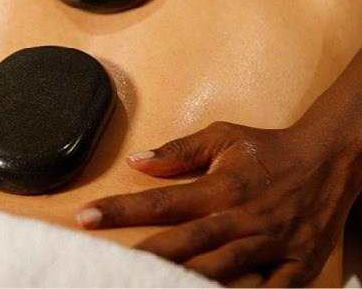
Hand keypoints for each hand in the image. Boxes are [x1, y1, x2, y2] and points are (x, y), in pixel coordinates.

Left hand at [77, 121, 360, 286]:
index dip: (121, 210)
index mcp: (220, 188)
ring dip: (182, 281)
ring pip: (218, 271)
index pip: (161, 202)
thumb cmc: (267, 148)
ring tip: (145, 285)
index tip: (86, 216)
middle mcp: (239, 219)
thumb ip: (179, 149)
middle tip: (102, 262)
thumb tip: (137, 161)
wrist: (326, 160)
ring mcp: (267, 245)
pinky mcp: (294, 265)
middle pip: (182, 244)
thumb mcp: (222, 137)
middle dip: (140, 254)